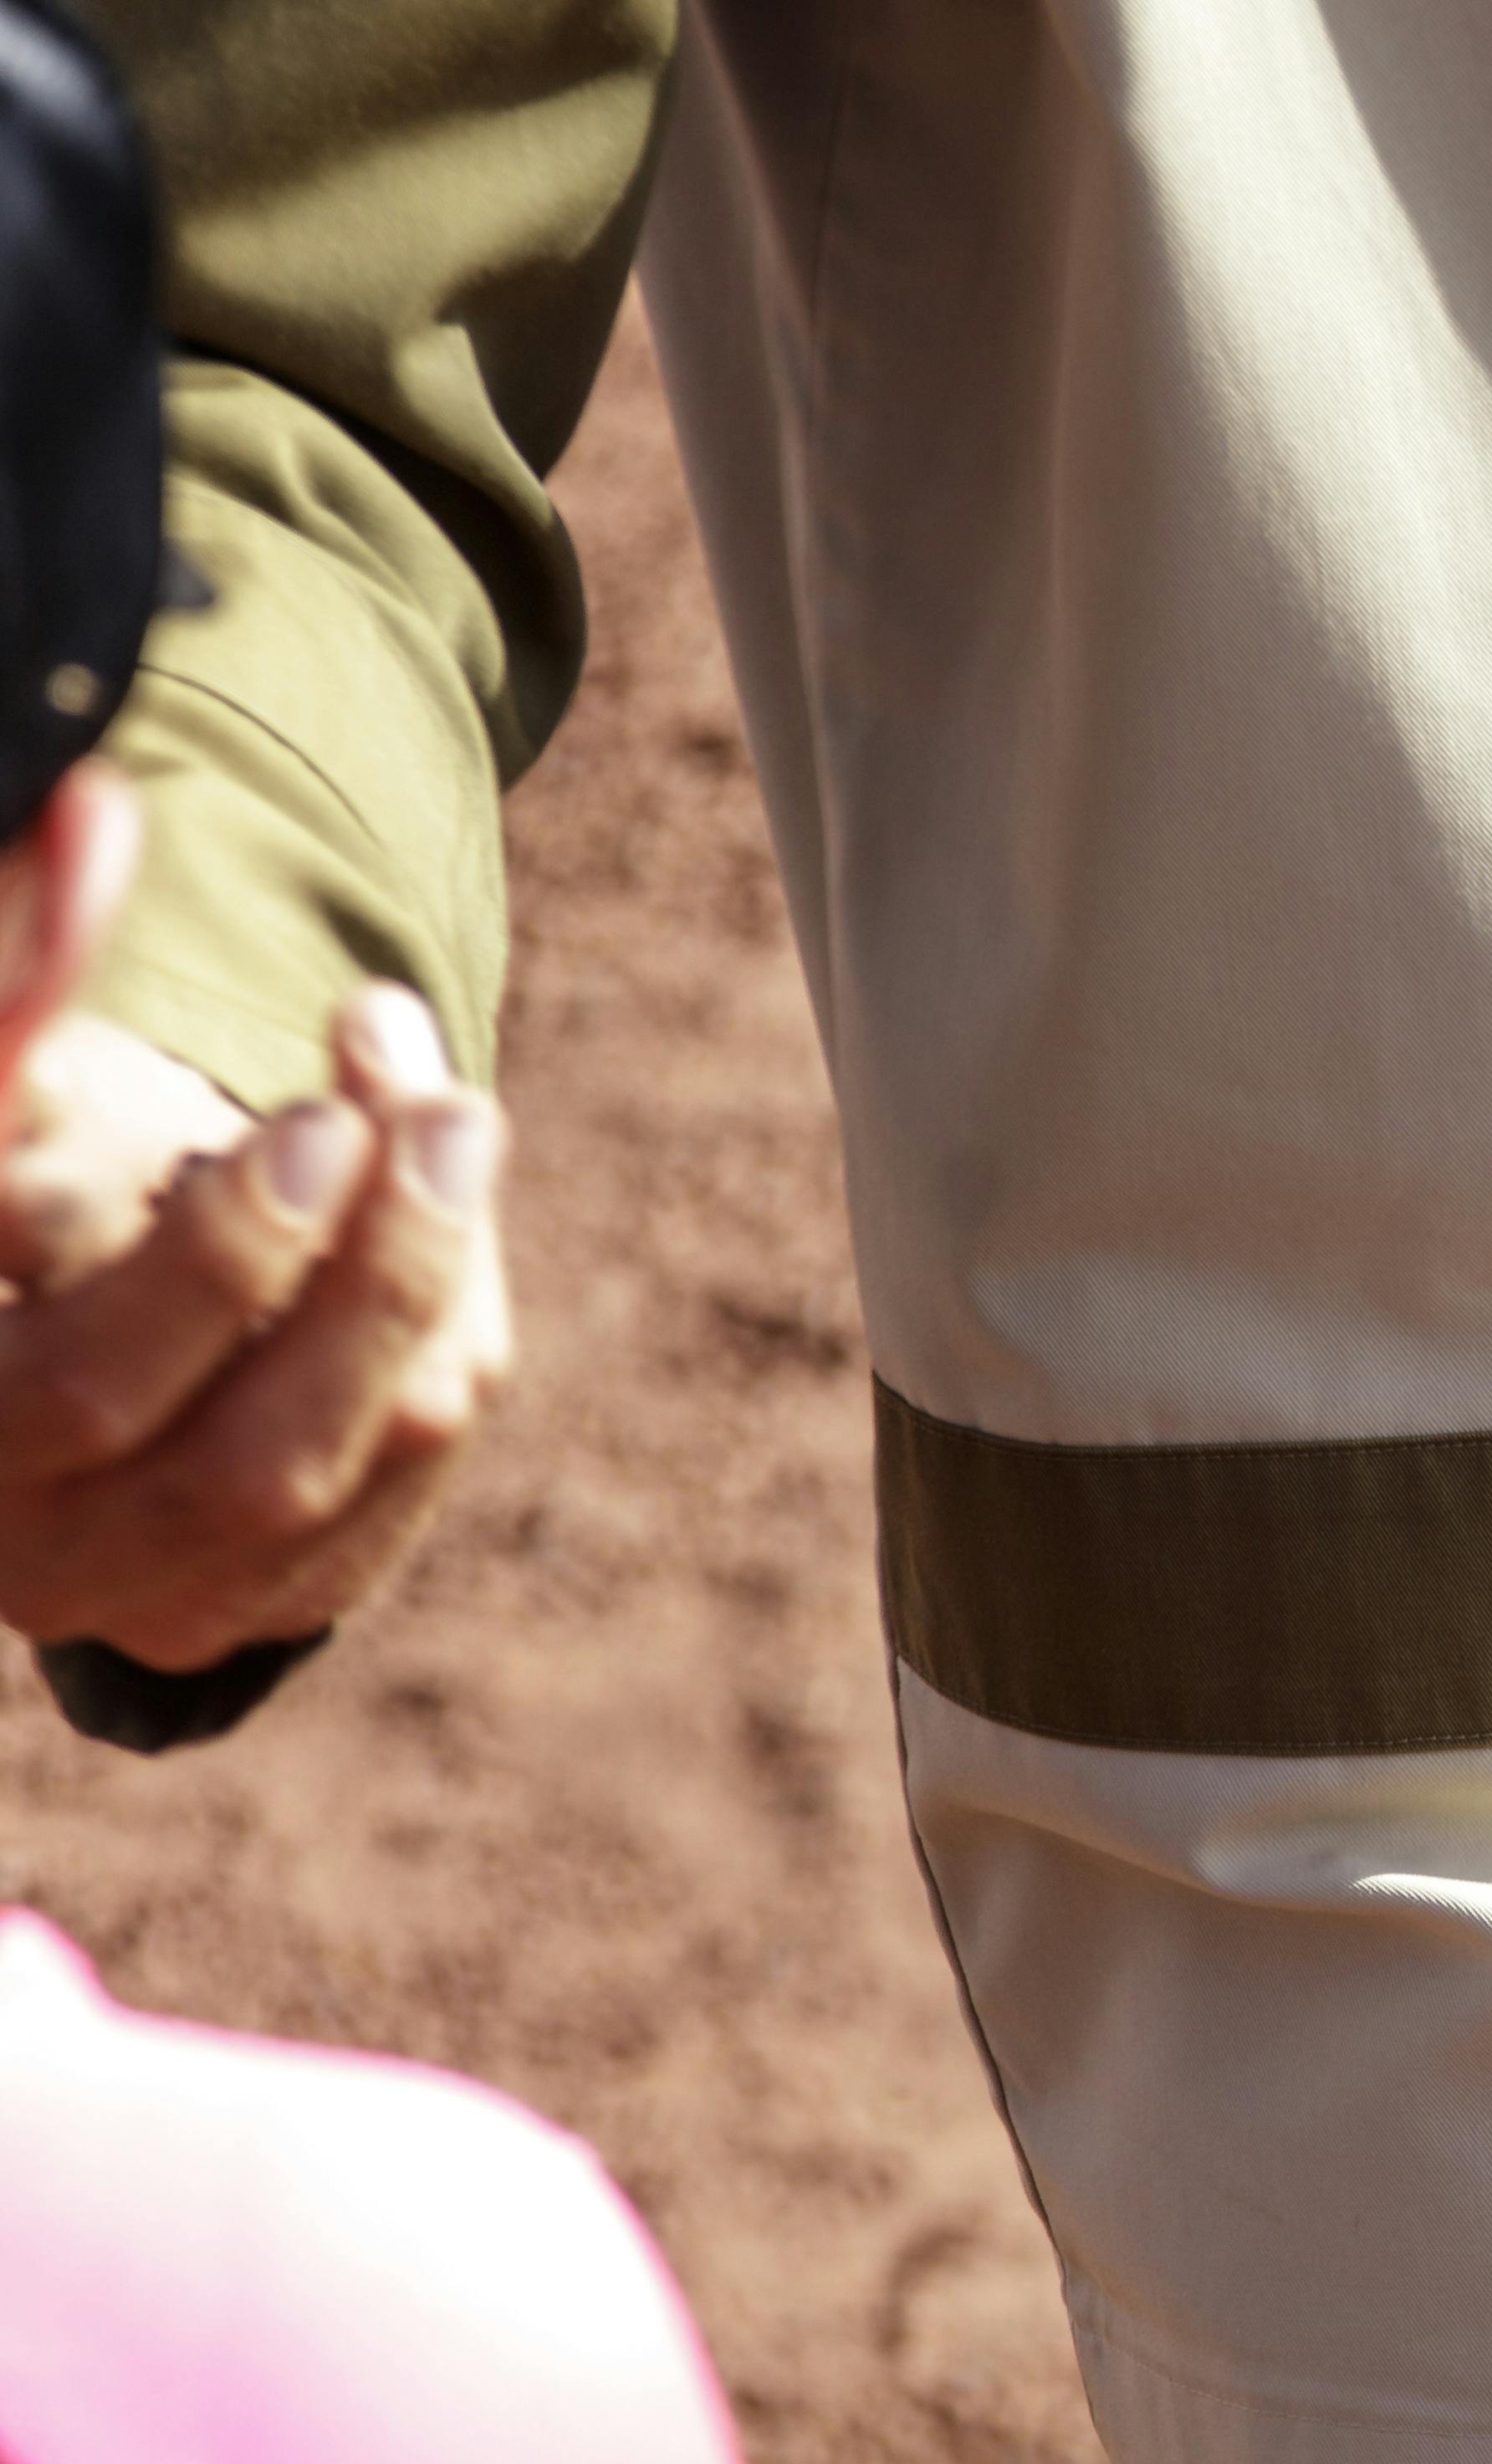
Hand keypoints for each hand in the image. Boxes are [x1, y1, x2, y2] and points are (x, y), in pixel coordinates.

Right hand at [0, 767, 519, 1673]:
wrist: (56, 1369)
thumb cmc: (26, 1170)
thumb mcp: (36, 1098)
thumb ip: (18, 980)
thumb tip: (91, 820)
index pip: (49, 1337)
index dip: (207, 1256)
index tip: (313, 1121)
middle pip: (167, 1416)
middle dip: (313, 1255)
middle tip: (397, 1101)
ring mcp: (113, 1591)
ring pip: (317, 1456)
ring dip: (410, 1270)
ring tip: (444, 1105)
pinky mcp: (237, 1610)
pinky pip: (397, 1473)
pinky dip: (443, 1322)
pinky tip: (438, 1197)